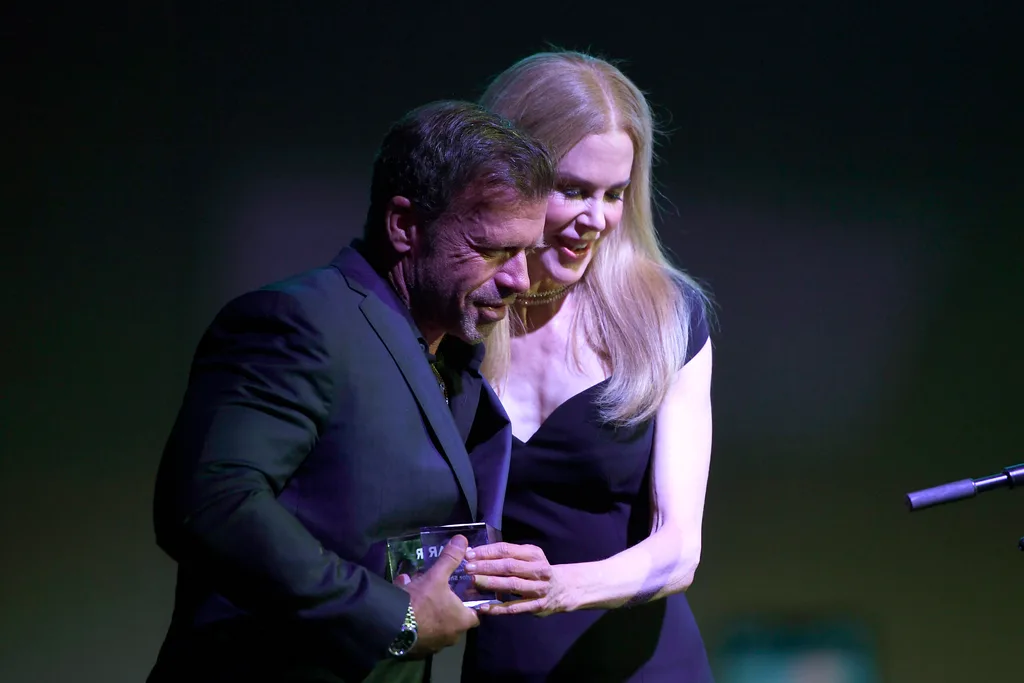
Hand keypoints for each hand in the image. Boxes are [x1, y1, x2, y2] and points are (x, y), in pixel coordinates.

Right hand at [397, 534, 479, 655]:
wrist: (393, 627)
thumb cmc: (422, 602)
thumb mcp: (436, 576)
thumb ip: (450, 558)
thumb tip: (462, 539)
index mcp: (462, 621)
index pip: (475, 614)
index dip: (469, 603)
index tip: (461, 592)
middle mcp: (453, 637)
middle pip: (454, 619)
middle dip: (445, 605)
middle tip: (435, 590)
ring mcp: (435, 645)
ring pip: (436, 625)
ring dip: (429, 612)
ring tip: (415, 594)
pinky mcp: (419, 650)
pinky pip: (421, 633)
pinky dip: (416, 622)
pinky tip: (404, 608)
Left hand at [464, 542, 564, 616]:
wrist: (563, 589)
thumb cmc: (537, 570)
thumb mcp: (529, 557)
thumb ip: (508, 555)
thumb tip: (477, 554)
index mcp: (534, 554)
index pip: (507, 550)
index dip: (487, 552)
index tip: (469, 554)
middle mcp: (538, 570)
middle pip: (509, 566)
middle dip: (486, 566)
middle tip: (468, 568)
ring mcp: (538, 589)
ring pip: (512, 585)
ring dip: (491, 583)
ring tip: (474, 582)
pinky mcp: (536, 606)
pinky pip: (515, 607)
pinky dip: (498, 608)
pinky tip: (484, 607)